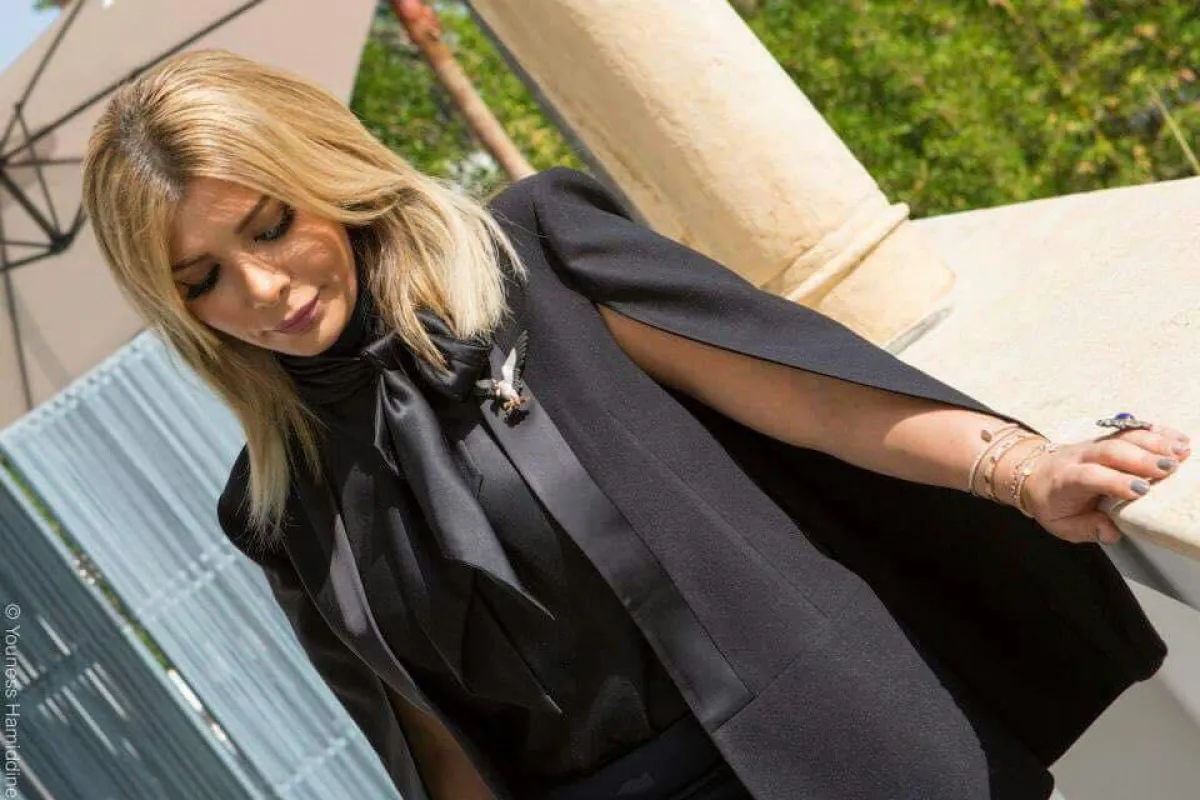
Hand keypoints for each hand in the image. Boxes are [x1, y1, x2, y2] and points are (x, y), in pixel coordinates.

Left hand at [1020, 423, 1191, 543]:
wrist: (1035, 474)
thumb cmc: (1052, 503)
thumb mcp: (1062, 525)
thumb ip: (1086, 529)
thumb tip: (1111, 531)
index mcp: (1065, 480)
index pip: (1089, 476)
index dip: (1114, 481)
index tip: (1141, 491)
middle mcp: (1079, 457)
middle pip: (1109, 451)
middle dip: (1141, 458)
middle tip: (1170, 469)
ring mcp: (1093, 444)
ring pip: (1122, 437)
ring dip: (1154, 442)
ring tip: (1181, 452)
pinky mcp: (1107, 438)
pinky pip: (1130, 430)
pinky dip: (1155, 432)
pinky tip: (1177, 439)